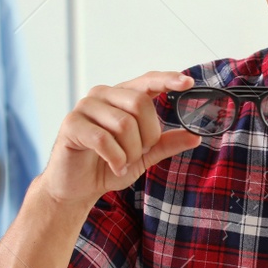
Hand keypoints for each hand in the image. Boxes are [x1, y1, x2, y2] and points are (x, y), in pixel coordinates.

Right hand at [38, 71, 202, 207]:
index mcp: (122, 97)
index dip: (168, 80)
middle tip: (138, 153)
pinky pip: (103, 139)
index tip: (189, 83)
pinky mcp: (71, 124)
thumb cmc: (108, 166)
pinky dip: (115, 158)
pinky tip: (113, 166)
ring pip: (124, 123)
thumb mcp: (144, 156)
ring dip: (130, 152)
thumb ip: (166, 143)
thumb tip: (195, 136)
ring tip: (122, 162)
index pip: (148, 80)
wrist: (77, 188)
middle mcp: (104, 95)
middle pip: (140, 103)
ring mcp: (86, 107)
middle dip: (147, 136)